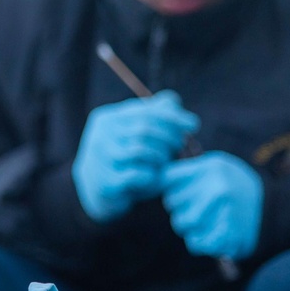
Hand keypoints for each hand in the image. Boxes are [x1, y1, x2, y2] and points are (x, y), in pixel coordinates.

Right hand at [73, 90, 198, 221]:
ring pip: (141, 151)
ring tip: (166, 161)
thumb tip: (173, 100)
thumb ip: (152, 114)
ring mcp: (101, 160)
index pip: (145, 111)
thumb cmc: (121, 156)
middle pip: (145, 130)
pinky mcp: (107, 183)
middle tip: (179, 145)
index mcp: (107, 119)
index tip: (194, 124)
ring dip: (162, 157)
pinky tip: (156, 177)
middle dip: (169, 137)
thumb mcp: (133, 132)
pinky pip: (139, 175)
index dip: (173, 117)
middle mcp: (100, 137)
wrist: (96, 190)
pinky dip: (154, 176)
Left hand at [161, 151, 263, 259]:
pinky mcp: (229, 235)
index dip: (170, 185)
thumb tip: (155, 179)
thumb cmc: (233, 184)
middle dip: (179, 205)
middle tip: (197, 205)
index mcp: (211, 167)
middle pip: (171, 201)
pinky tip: (207, 236)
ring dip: (187, 225)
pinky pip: (196, 243)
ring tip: (204, 220)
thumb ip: (186, 171)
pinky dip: (198, 242)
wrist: (275, 206)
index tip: (181, 187)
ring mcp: (224, 212)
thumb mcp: (214, 165)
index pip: (166, 178)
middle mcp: (216, 188)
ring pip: (180, 223)